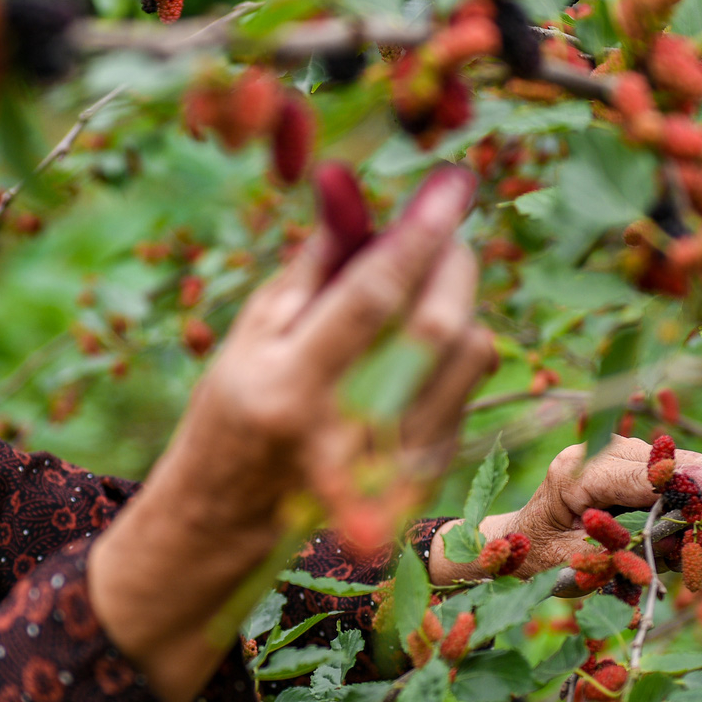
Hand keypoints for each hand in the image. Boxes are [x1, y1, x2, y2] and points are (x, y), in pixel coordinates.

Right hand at [89, 165, 497, 701]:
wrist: (231, 517)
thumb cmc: (237, 406)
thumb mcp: (254, 334)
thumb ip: (314, 266)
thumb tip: (352, 186)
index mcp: (290, 388)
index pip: (371, 297)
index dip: (417, 234)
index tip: (450, 185)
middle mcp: (347, 432)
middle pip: (436, 329)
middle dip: (455, 261)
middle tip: (448, 226)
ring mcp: (392, 463)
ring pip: (469, 355)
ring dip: (458, 303)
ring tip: (422, 289)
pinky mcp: (424, 475)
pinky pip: (468, 386)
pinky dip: (452, 349)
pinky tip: (413, 349)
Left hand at [429, 437, 701, 583]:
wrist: (512, 541)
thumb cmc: (537, 558)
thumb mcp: (574, 566)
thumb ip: (621, 554)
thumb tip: (676, 545)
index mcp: (573, 476)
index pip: (641, 473)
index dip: (684, 485)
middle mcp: (594, 454)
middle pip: (666, 461)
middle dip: (692, 499)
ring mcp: (609, 451)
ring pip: (672, 464)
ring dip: (686, 503)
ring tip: (677, 545)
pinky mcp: (623, 459)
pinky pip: (664, 473)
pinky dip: (678, 500)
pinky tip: (670, 528)